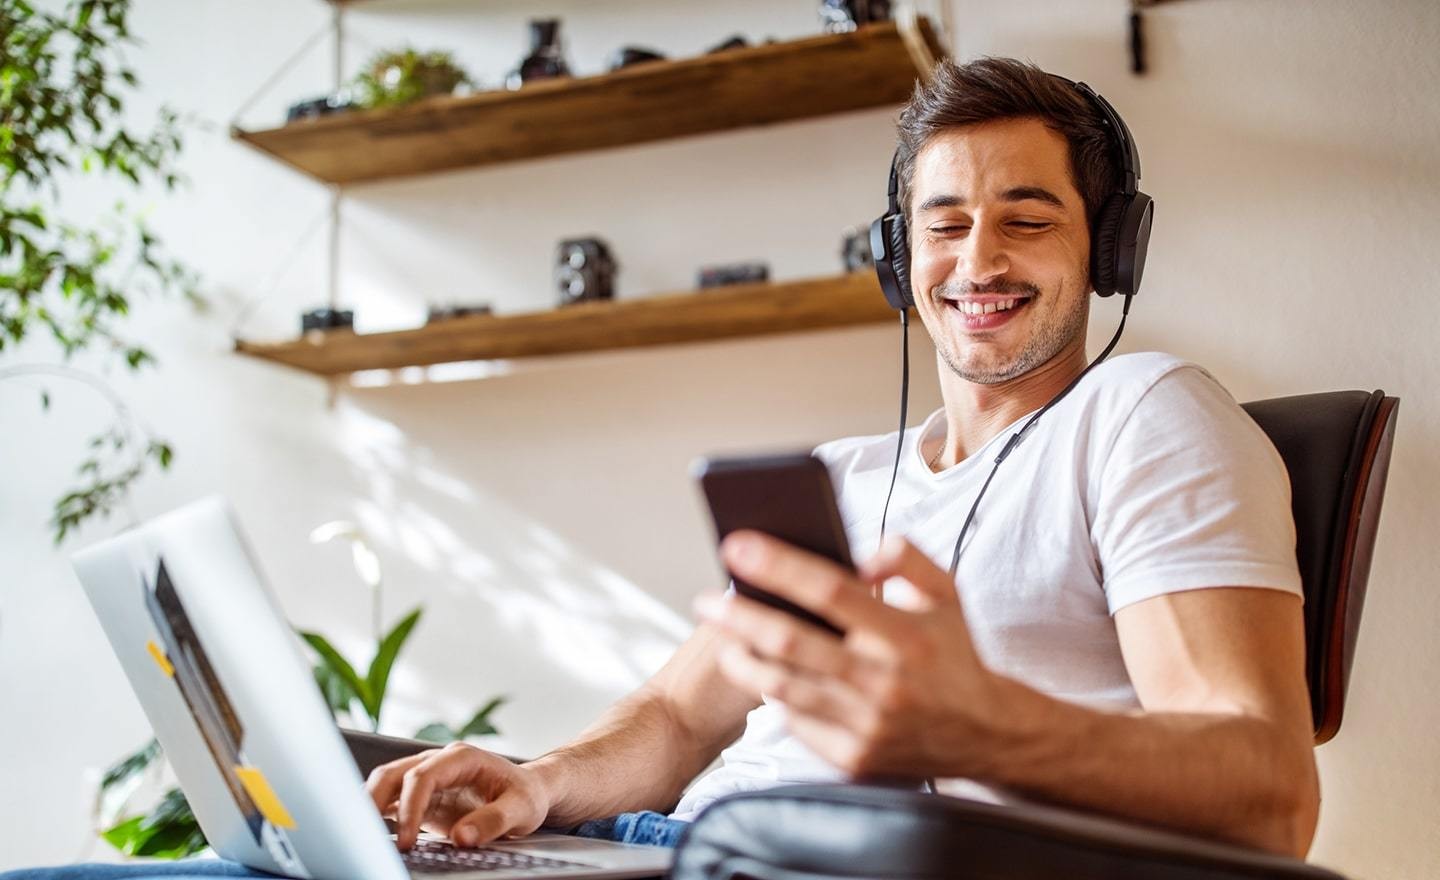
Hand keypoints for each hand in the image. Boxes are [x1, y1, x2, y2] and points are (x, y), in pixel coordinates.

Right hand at [366, 742, 551, 849]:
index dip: (410, 808)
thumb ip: (493, 821)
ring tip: (363, 836)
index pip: (422, 776)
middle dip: (374, 802)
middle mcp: (440, 763)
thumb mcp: (521, 808)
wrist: (529, 793)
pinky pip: (393, 802)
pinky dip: (379, 816)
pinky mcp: (424, 798)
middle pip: (393, 774)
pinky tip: (374, 835)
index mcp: (461, 758)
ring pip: (386, 785)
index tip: (407, 840)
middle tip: (368, 836)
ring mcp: (429, 779)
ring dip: (371, 807)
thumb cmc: (526, 795)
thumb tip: (462, 837)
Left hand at [696, 531, 1009, 779]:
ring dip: (742, 659)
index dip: (778, 566)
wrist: (986, 734)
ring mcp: (867, 725)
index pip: (829, 590)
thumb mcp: (947, 593)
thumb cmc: (954, 655)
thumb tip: (860, 554)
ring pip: (783, 686)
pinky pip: (798, 721)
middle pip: (791, 641)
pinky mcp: (854, 758)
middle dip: (739, 616)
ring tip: (723, 638)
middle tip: (706, 599)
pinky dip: (777, 696)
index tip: (737, 545)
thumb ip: (907, 558)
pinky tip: (765, 676)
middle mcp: (885, 681)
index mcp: (906, 634)